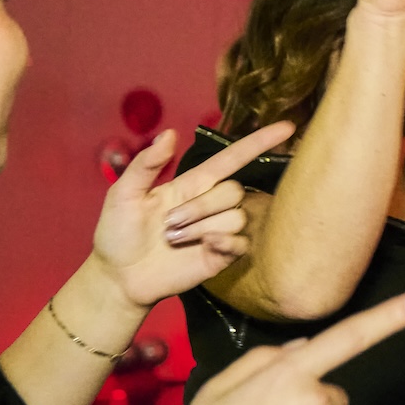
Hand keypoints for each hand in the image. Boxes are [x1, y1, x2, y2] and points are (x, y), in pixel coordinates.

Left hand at [91, 122, 294, 307]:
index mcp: (191, 184)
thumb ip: (146, 164)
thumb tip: (170, 133)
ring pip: (236, 217)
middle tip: (169, 225)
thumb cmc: (117, 233)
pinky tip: (203, 247)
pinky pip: (241, 242)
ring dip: (203, 228)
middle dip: (202, 207)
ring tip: (175, 241)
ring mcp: (218, 230)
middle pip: (234, 191)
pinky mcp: (222, 255)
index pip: (232, 159)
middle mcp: (210, 205)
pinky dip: (224, 242)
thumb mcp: (123, 194)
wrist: (119, 276)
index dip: (258, 143)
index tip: (287, 128)